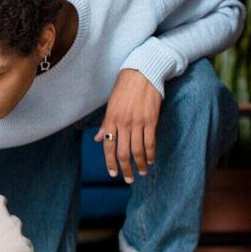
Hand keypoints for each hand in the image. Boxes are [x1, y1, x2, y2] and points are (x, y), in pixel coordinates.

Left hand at [94, 69, 162, 183]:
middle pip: (123, 152)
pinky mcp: (151, 120)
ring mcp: (138, 122)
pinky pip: (150, 141)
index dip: (110, 162)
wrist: (143, 72)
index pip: (108, 146)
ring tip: (141, 172)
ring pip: (138, 150)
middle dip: (125, 168)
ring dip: (140, 164)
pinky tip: (151, 160)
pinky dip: (151, 153)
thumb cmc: (124, 88)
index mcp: (111, 119)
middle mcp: (123, 123)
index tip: (113, 173)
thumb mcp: (111, 105)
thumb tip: (98, 139)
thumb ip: (106, 124)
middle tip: (128, 179)